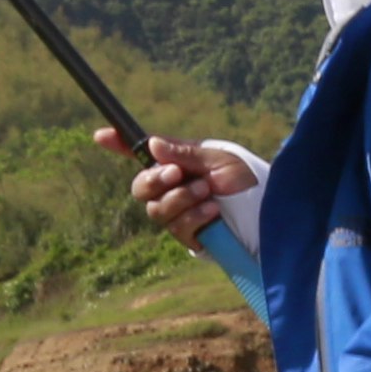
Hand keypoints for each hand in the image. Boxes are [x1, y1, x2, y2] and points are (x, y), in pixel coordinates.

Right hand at [129, 141, 265, 246]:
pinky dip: (193, 216)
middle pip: (140, 188)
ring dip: (180, 198)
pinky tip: (212, 211)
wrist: (268, 210)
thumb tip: (153, 145)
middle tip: (176, 173)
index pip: (140, 154)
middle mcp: (171, 189)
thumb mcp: (217, 159)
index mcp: (176, 163)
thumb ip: (184, 154)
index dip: (118, 145)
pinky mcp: (189, 236)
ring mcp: (178, 214)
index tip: (101, 135)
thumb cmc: (245, 178)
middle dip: (154, 180)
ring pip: (156, 210)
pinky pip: (177, 228)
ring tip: (207, 192)